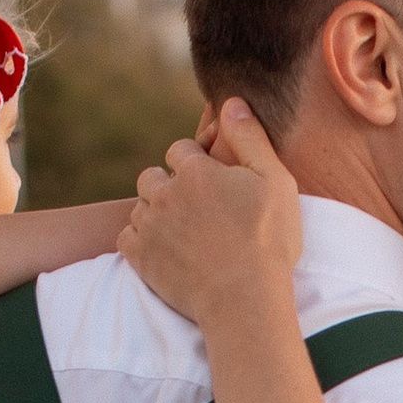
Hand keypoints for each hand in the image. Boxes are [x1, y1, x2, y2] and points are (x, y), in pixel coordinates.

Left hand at [119, 99, 301, 324]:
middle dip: (167, 187)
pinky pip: (126, 237)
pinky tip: (162, 249)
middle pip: (152, 177)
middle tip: (193, 211)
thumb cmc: (268, 242)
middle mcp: (166, 192)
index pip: (180, 151)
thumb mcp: (275, 181)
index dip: (194, 164)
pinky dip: (140, 240)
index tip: (209, 184)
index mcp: (196, 170)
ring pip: (140, 207)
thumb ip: (251, 137)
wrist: (245, 300)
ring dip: (155, 214)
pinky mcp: (140, 258)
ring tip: (181, 234)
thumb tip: (231, 101)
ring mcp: (150, 226)